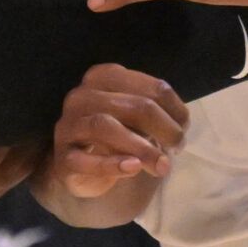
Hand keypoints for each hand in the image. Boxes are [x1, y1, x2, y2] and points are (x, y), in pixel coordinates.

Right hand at [48, 64, 188, 199]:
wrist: (82, 169)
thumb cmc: (118, 135)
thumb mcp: (139, 120)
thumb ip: (158, 117)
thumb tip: (178, 131)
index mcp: (105, 77)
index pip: (152, 87)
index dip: (175, 110)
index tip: (184, 129)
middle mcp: (82, 96)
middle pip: (133, 106)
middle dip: (163, 129)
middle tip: (178, 149)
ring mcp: (68, 126)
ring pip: (105, 126)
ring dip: (140, 148)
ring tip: (161, 166)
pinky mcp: (63, 159)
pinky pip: (85, 160)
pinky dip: (112, 164)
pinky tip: (132, 168)